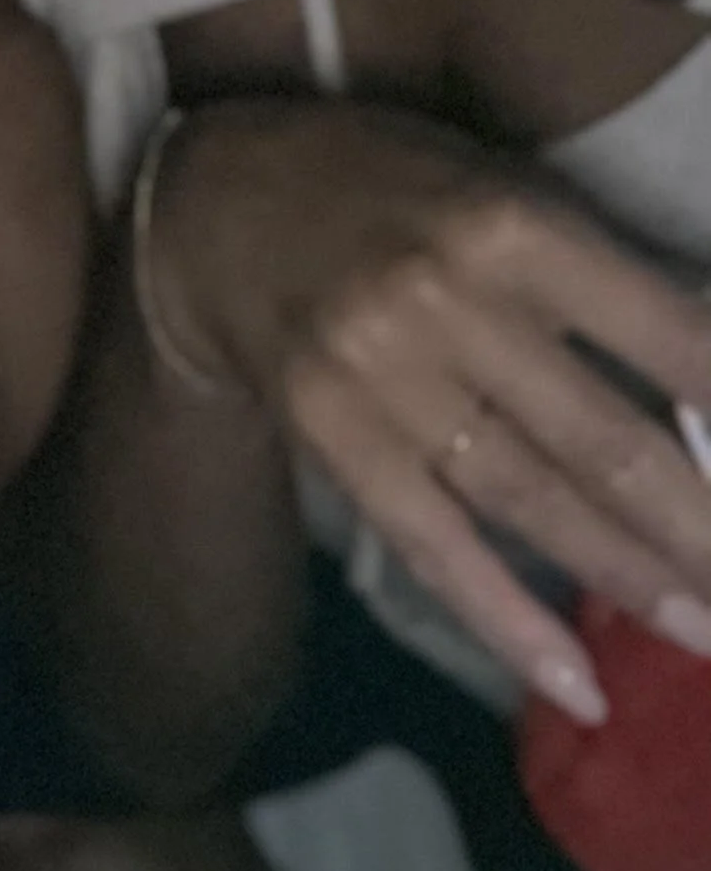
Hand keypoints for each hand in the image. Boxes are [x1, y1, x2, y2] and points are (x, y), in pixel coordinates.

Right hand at [148, 98, 710, 725]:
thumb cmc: (384, 184)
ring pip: (532, 500)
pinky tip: (579, 685)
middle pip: (604, 441)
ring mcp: (383, 376)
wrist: (209, 202)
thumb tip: (705, 380)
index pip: (661, 333)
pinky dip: (509, 623)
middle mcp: (447, 300)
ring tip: (706, 634)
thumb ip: (591, 273)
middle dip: (699, 526)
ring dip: (632, 580)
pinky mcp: (332, 434)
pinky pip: (434, 544)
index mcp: (508, 223)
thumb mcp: (496, 186)